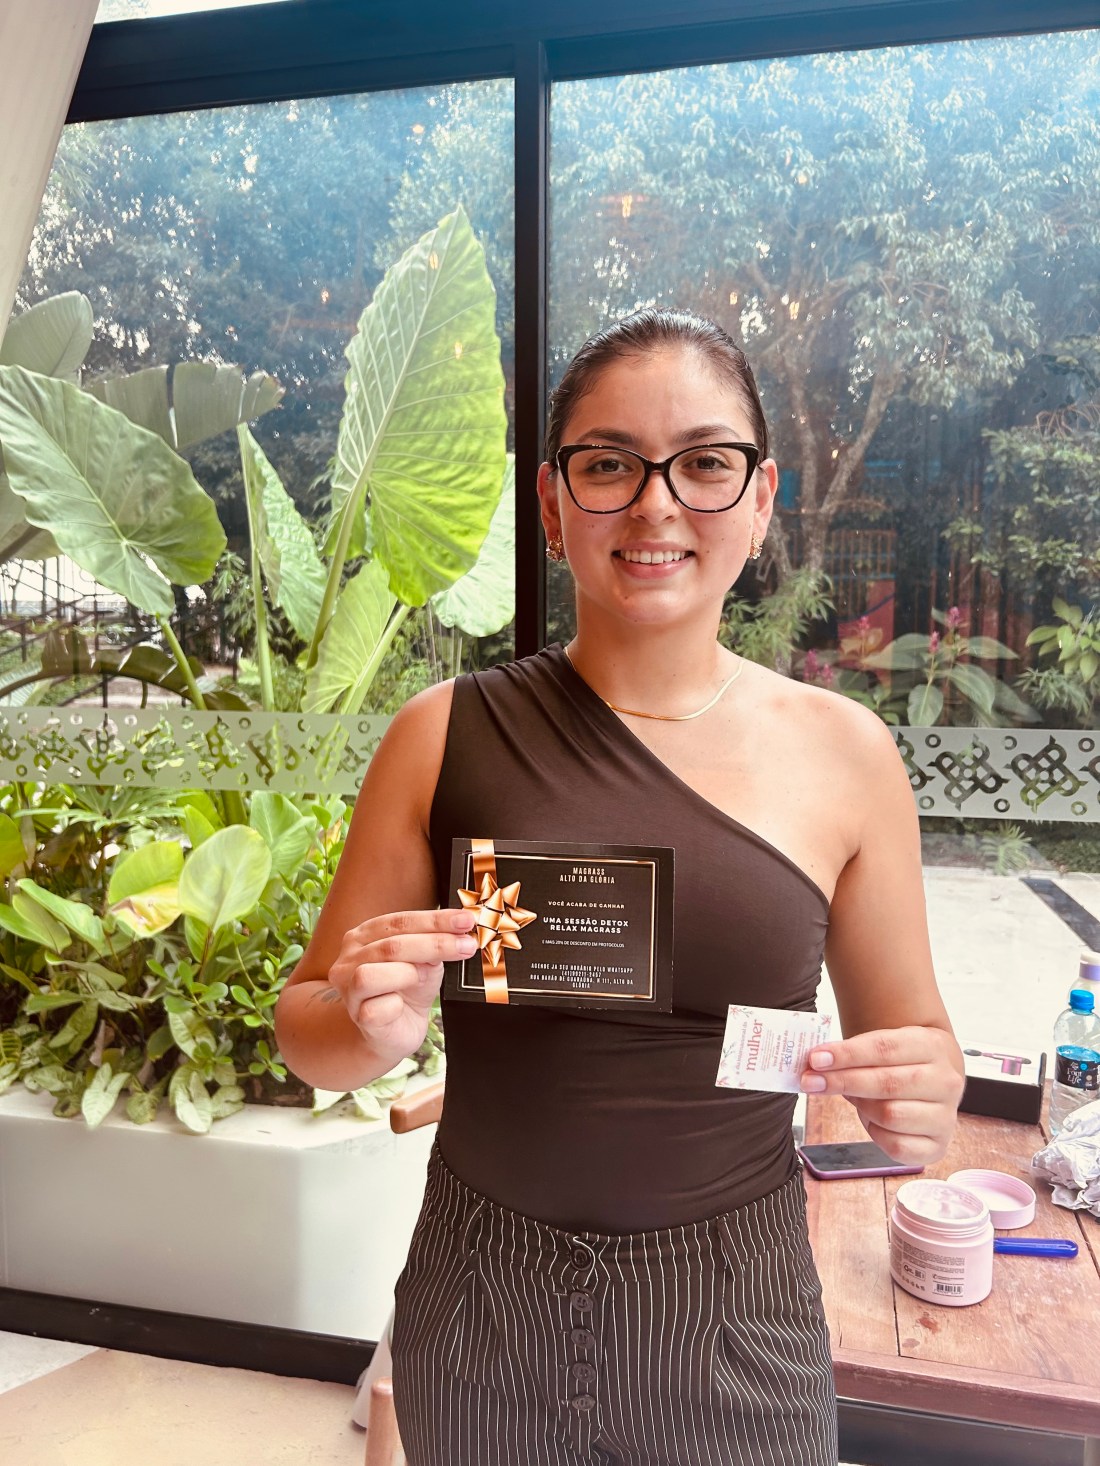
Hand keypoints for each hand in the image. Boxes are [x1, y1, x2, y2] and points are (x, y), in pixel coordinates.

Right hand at [327, 908, 477, 1064]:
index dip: (435, 920)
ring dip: (407, 974)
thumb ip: (433, 945)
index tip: (465, 921)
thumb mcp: (424, 962)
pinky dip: (396, 1005)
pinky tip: (402, 1005)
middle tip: (465, 946)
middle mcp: (349, 959)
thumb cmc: (407, 992)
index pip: (399, 921)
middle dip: (434, 944)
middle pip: (391, 945)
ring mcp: (349, 990)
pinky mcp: (358, 1018)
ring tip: (423, 979)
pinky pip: (377, 1008)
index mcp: (364, 936)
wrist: (396, 1033)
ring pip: (370, 974)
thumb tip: (458, 932)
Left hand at [799, 1025, 964, 1165]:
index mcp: (933, 1046)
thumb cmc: (901, 1061)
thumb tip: (815, 1064)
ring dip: (861, 1106)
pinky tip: (871, 1119)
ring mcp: (945, 1116)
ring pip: (890, 1115)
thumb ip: (853, 1052)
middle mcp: (946, 1081)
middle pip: (887, 1083)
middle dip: (843, 1081)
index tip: (815, 1059)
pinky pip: (896, 1145)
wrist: (934, 1079)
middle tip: (811, 1080)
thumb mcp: (883, 1044)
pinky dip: (875, 1133)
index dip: (847, 1054)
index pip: (884, 1047)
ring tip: (852, 1096)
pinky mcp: (937, 1146)